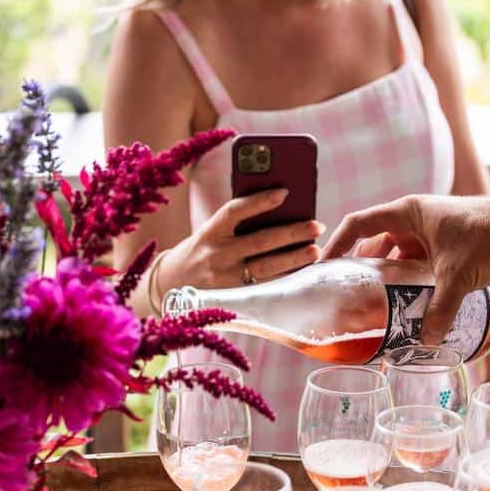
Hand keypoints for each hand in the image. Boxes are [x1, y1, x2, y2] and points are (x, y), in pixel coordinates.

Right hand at [164, 189, 323, 290]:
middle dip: (290, 233)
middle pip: (259, 242)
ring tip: (315, 250)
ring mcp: (226, 279)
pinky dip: (286, 278)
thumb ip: (237, 224)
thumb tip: (280, 211)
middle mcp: (217, 255)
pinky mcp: (235, 297)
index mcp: (210, 232)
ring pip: (266, 268)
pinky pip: (266, 286)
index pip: (235, 211)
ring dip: (294, 259)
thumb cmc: (202, 251)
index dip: (260, 201)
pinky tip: (304, 271)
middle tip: (316, 226)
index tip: (284, 192)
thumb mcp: (210, 233)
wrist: (173, 284)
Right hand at [323, 193, 489, 343]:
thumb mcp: (458, 276)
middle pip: (375, 242)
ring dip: (384, 275)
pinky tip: (405, 301)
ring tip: (372, 304)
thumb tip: (426, 343)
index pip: (359, 224)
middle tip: (347, 296)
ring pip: (395, 253)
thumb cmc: (488, 237)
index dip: (338, 245)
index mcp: (407, 212)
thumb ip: (440, 310)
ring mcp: (429, 230)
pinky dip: (406, 278)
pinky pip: (414, 260)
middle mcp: (414, 218)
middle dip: (360, 268)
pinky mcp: (443, 243)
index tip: (323, 267)